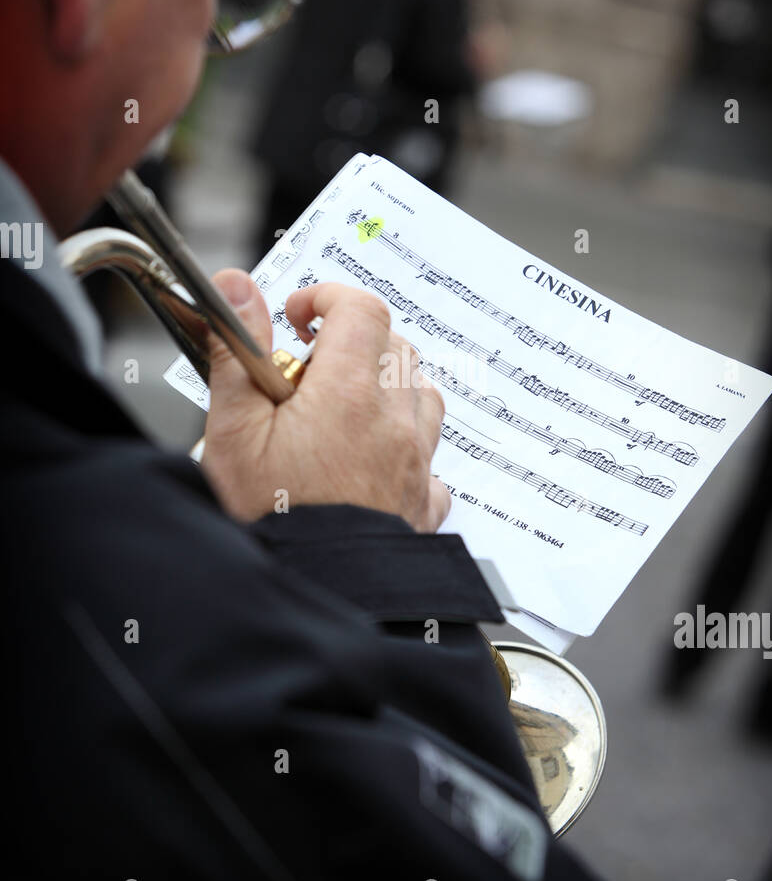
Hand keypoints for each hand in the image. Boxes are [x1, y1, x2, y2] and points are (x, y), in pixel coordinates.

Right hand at [201, 271, 450, 530]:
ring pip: (420, 395)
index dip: (327, 300)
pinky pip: (429, 458)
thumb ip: (238, 350)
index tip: (296, 319)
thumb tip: (238, 286)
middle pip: (394, 347)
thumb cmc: (270, 520)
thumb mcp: (233, 429)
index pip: (360, 309)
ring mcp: (416, 463)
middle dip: (352, 344)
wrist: (313, 593)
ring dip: (386, 388)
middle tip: (305, 375)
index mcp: (348, 393)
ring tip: (341, 412)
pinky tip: (370, 464)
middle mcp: (394, 422)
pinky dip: (405, 447)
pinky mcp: (424, 505)